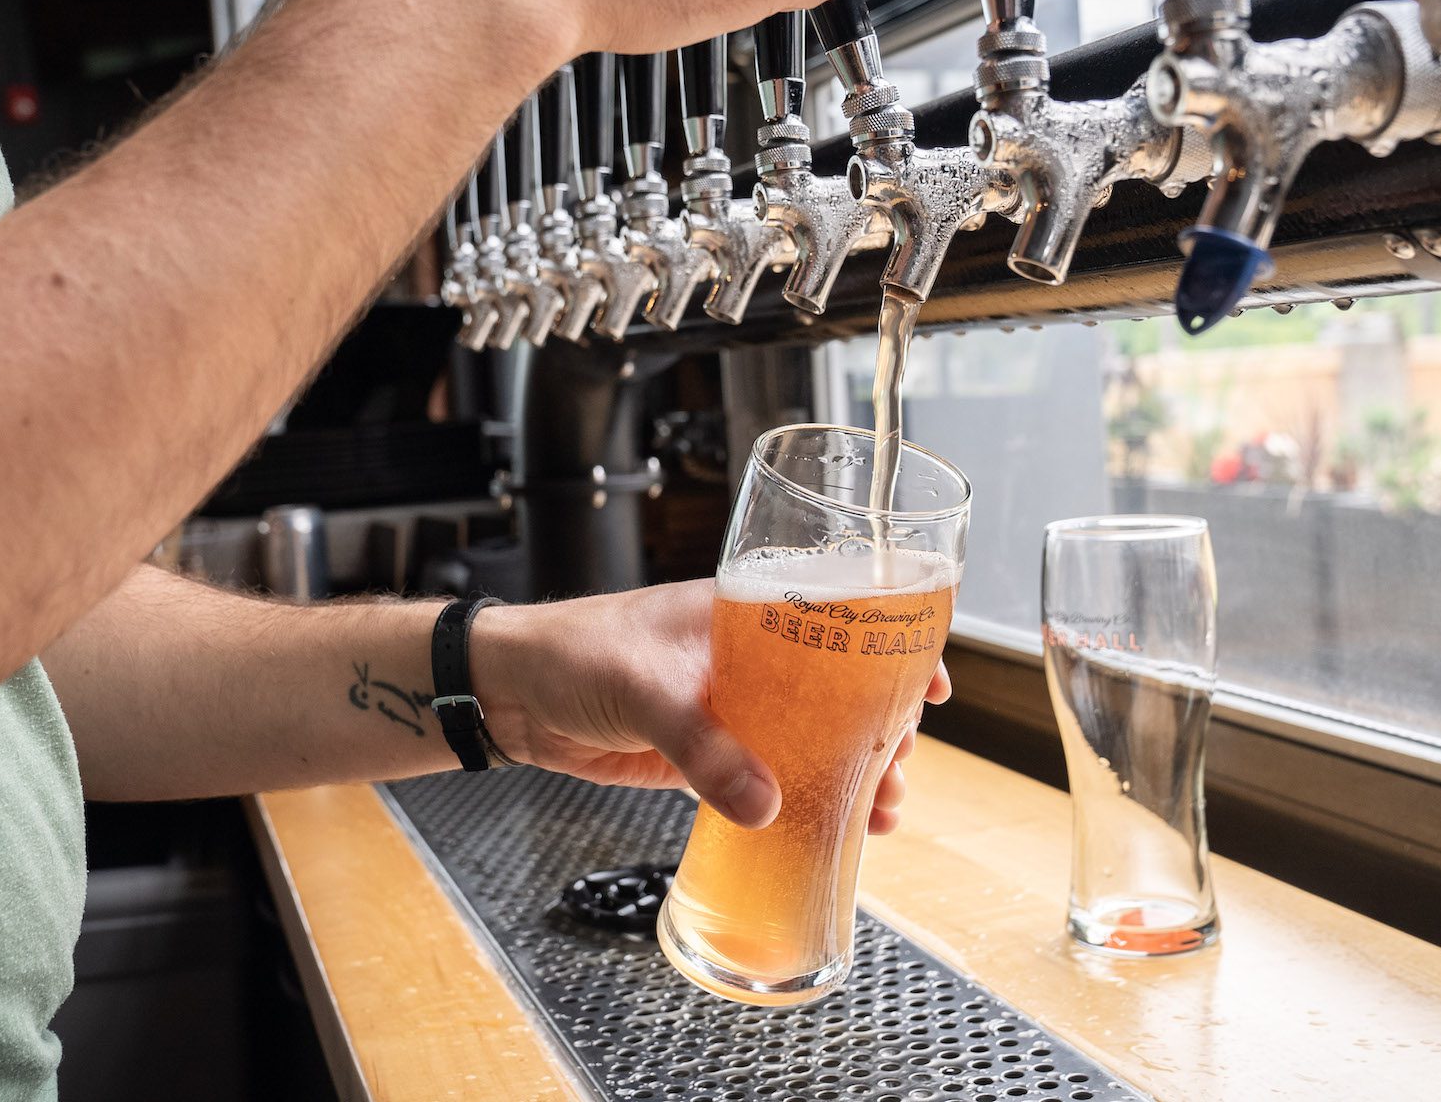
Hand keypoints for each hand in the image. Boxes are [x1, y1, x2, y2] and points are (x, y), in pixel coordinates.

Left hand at [470, 579, 949, 833]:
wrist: (508, 695)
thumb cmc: (570, 652)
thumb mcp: (645, 687)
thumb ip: (703, 747)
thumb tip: (763, 804)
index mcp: (743, 613)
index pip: (837, 619)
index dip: (891, 649)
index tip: (932, 685)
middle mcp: (746, 658)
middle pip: (836, 689)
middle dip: (879, 729)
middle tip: (899, 769)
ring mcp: (728, 707)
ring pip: (808, 738)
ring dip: (848, 773)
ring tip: (881, 812)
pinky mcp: (703, 753)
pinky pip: (765, 777)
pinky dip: (797, 801)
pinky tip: (827, 828)